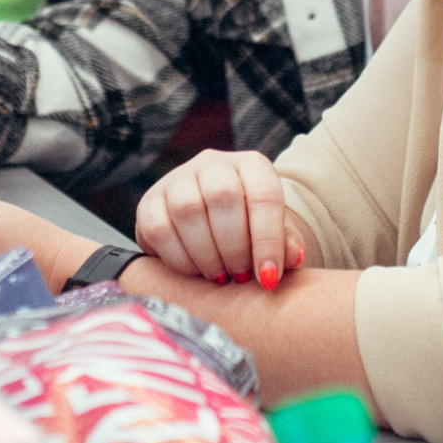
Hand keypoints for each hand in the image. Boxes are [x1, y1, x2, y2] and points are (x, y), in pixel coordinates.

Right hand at [135, 149, 303, 289]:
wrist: (211, 227)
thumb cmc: (249, 231)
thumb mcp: (274, 234)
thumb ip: (286, 244)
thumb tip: (292, 257)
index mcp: (252, 166)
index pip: (263, 194)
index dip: (267, 240)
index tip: (268, 278)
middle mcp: (213, 164)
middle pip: (223, 197)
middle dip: (234, 248)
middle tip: (240, 276)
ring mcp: (177, 179)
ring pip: (188, 210)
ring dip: (207, 255)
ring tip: (220, 276)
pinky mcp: (150, 201)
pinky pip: (159, 228)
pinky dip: (179, 258)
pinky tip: (194, 271)